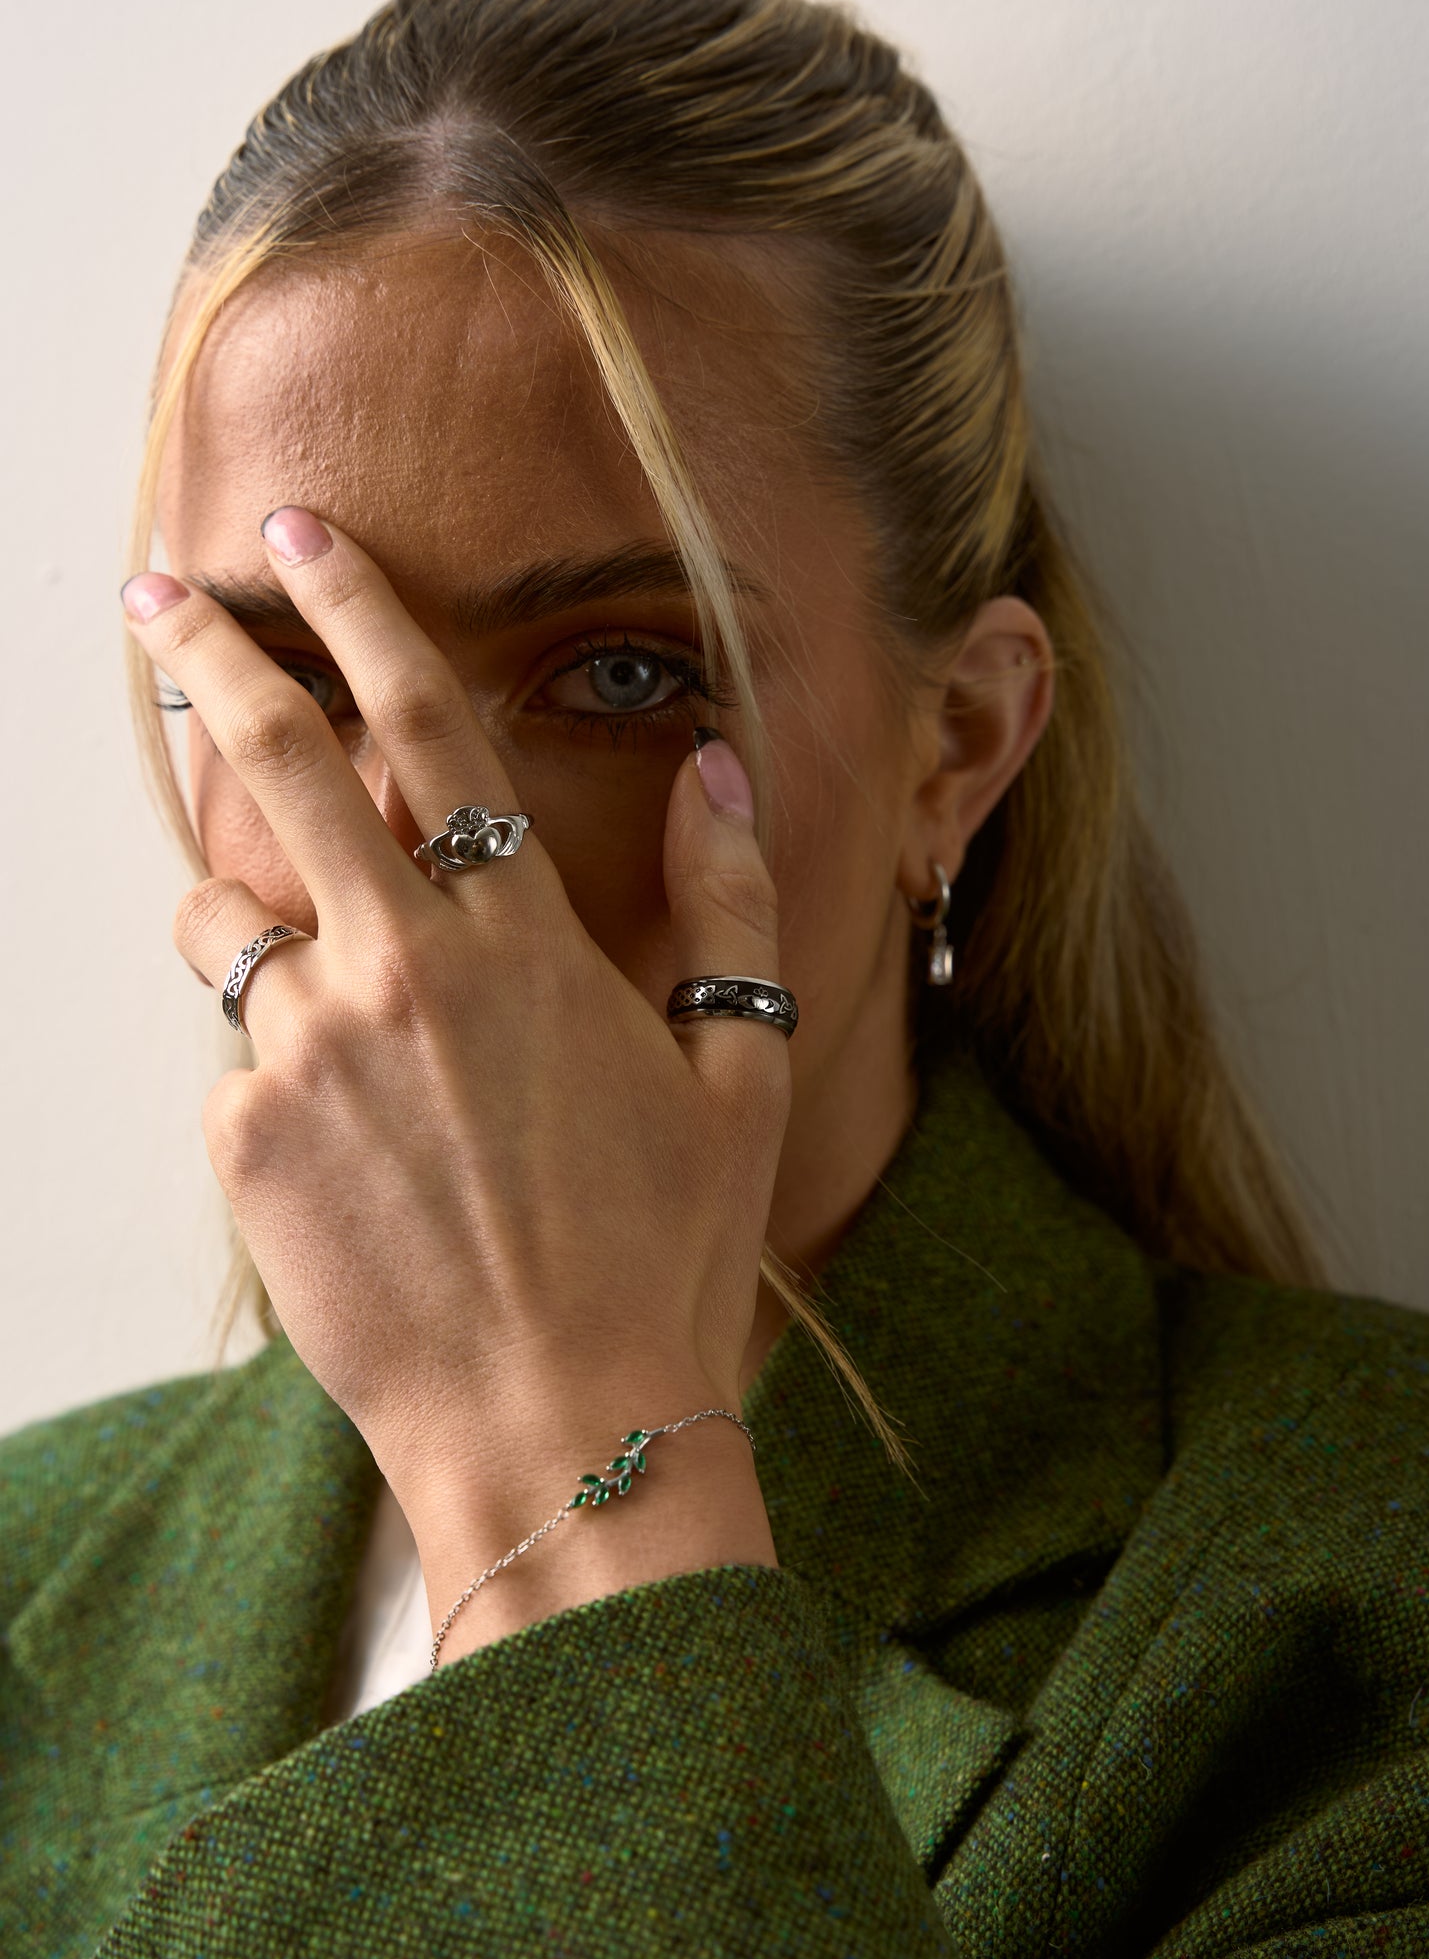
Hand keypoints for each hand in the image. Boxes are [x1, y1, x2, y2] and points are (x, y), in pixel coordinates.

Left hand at [121, 508, 789, 1643]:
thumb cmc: (663, 1253)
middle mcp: (401, 967)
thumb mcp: (740, 1072)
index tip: (302, 537)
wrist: (560, 1421)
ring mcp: (307, 1052)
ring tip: (307, 980)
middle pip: (282, 765)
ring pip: (226, 922)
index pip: (427, 723)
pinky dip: (276, 1071)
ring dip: (244, 912)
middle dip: (213, 660)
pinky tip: (350, 1158)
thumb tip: (716, 769)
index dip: (361, 611)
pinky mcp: (244, 1139)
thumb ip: (722, 899)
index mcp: (522, 937)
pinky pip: (236, 1063)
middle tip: (159, 603)